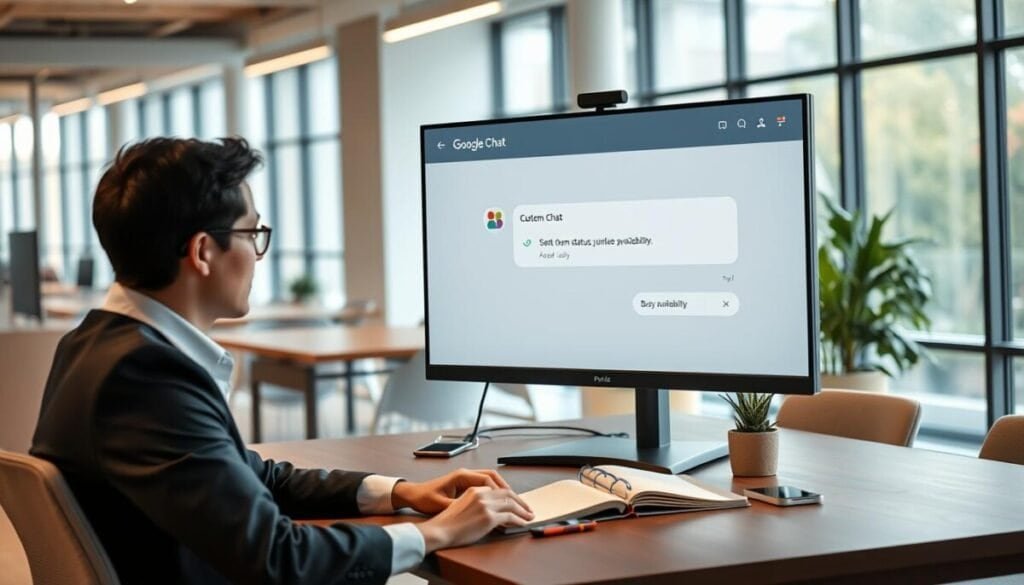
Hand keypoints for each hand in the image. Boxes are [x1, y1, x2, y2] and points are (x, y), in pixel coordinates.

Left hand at [391, 468, 515, 514]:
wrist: (413, 494)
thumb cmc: (425, 498)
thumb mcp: (442, 505)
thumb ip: (461, 506)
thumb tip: (479, 512)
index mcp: (461, 476)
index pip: (488, 479)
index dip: (501, 491)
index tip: (510, 502)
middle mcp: (466, 474)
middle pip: (493, 477)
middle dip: (508, 489)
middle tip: (520, 502)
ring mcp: (466, 478)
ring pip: (491, 480)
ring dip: (503, 490)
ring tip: (515, 502)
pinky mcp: (465, 484)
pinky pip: (485, 484)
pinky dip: (495, 492)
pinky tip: (501, 502)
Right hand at [415, 486, 533, 552]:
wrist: (440, 530)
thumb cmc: (447, 523)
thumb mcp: (460, 506)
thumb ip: (474, 504)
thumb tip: (487, 511)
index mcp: (473, 489)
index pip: (496, 490)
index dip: (508, 496)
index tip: (515, 502)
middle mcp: (481, 494)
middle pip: (507, 494)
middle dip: (520, 501)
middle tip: (527, 508)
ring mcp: (486, 505)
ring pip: (511, 504)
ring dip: (523, 510)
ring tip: (529, 516)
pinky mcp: (489, 517)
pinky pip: (510, 517)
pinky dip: (519, 519)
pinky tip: (523, 523)